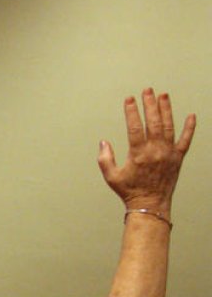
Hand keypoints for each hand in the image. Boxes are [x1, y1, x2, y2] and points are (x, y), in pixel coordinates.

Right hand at [98, 89, 194, 215]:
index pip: (134, 127)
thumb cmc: (130, 191)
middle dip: (150, 104)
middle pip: (153, 122)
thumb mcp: (111, 176)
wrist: (150, 205)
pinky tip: (192, 116)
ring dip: (166, 110)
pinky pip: (186, 140)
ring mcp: (169, 153)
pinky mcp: (178, 158)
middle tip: (147, 91)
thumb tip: (104, 142)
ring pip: (169, 126)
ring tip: (163, 96)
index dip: (131, 112)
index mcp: (138, 154)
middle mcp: (155, 151)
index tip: (129, 99)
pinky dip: (190, 127)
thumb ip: (105, 158)